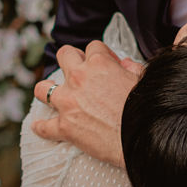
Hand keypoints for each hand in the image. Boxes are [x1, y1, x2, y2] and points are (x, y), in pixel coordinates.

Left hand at [31, 40, 143, 167]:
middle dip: (70, 60)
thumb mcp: (143, 81)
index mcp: (100, 64)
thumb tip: (125, 64)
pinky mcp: (64, 127)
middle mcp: (79, 78)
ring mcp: (68, 102)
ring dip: (46, 90)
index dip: (101, 55)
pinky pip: (44, 127)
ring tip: (53, 95)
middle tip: (78, 72)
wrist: (142, 139)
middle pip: (63, 55)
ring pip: (41, 88)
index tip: (107, 66)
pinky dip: (41, 127)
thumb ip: (132, 68)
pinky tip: (40, 126)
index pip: (94, 47)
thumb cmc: (146, 110)